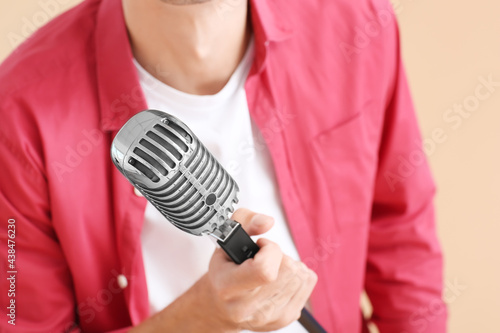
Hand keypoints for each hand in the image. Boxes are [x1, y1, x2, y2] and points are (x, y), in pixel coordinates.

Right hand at [201, 208, 317, 331]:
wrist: (222, 307)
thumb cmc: (224, 271)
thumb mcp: (224, 240)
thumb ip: (245, 222)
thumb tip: (267, 222)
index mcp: (228, 287)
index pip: (264, 270)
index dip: (269, 250)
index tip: (260, 246)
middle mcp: (247, 307)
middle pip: (288, 270)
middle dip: (279, 255)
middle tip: (264, 257)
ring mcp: (268, 316)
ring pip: (300, 275)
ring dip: (289, 264)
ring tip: (272, 267)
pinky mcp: (285, 318)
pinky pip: (308, 283)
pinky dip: (298, 274)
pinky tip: (281, 277)